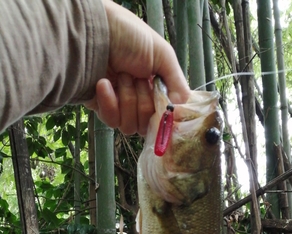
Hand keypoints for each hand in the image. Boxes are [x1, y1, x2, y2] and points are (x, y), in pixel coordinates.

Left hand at [85, 0, 189, 135]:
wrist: (92, 33)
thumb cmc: (128, 36)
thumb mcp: (162, 54)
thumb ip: (177, 83)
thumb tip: (181, 109)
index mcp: (156, 86)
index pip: (165, 115)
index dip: (164, 115)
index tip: (164, 107)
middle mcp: (139, 98)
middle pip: (149, 125)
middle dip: (144, 102)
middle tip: (137, 79)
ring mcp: (120, 105)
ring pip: (131, 126)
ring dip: (128, 99)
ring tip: (121, 76)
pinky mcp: (101, 108)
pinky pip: (112, 121)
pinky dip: (110, 103)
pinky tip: (104, 83)